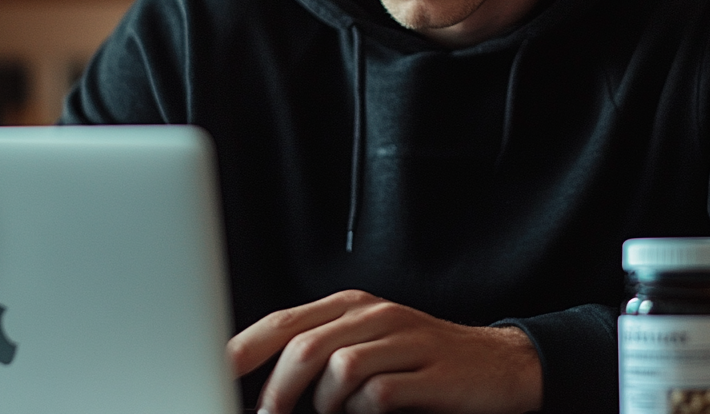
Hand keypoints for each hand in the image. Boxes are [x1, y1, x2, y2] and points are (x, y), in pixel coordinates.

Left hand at [227, 289, 542, 413]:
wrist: (499, 366)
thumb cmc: (422, 363)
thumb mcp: (368, 348)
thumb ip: (319, 356)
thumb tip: (265, 392)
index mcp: (350, 307)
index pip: (282, 323)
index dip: (242, 350)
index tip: (210, 374)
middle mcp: (373, 315)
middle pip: (302, 347)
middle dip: (277, 392)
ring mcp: (403, 340)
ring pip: (337, 370)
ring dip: (327, 405)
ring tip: (341, 413)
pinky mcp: (427, 370)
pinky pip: (377, 395)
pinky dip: (366, 411)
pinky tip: (377, 411)